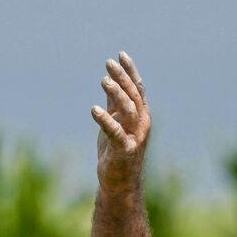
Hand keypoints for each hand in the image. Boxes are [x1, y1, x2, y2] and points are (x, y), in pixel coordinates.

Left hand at [91, 51, 151, 190]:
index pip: (138, 88)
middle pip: (133, 95)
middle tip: (109, 63)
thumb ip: (115, 104)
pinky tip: (94, 110)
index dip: (130, 71)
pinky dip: (106, 121)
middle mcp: (142, 123)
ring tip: (104, 81)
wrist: (120, 182)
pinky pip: (116, 133)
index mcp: (141, 115)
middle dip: (122, 78)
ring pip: (129, 110)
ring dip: (117, 94)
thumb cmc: (117, 151)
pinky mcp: (124, 150)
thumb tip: (111, 81)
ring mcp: (135, 137)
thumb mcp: (116, 122)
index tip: (121, 54)